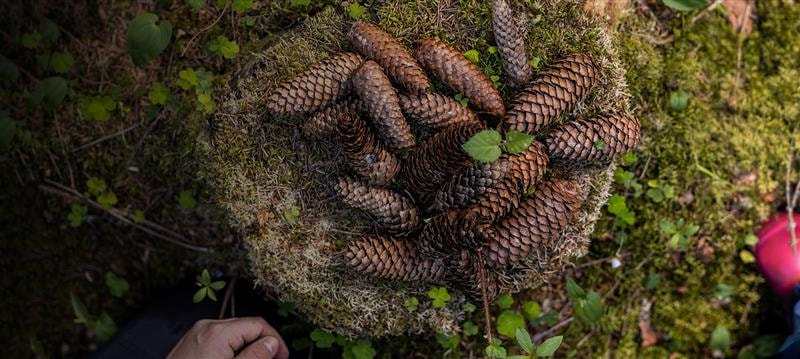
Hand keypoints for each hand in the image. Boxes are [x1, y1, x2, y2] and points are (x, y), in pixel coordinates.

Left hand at [167, 317, 288, 358]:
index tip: (282, 356)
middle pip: (246, 327)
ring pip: (233, 334)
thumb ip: (254, 356)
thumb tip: (272, 343)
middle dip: (262, 344)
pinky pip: (219, 340)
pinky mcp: (192, 343)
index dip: (275, 340)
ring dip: (248, 347)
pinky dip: (232, 349)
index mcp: (218, 332)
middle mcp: (207, 327)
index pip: (258, 325)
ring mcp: (197, 334)